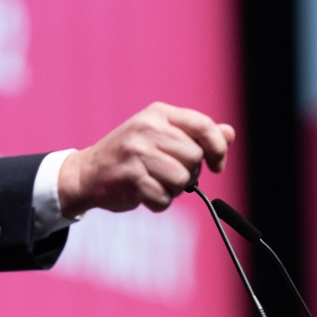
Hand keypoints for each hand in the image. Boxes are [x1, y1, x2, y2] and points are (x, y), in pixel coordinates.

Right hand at [58, 102, 234, 216]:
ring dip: (174, 190)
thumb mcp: (161, 136)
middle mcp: (147, 129)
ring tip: (156, 184)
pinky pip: (164, 198)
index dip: (218, 148)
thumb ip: (195, 134)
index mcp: (158, 113)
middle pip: (194, 157)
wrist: (86, 173)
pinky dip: (159, 202)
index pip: (203, 126)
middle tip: (170, 175)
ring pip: (182, 179)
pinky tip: (145, 194)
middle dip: (189, 173)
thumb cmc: (129, 155)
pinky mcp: (130, 177)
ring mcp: (136, 153)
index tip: (217, 165)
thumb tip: (230, 133)